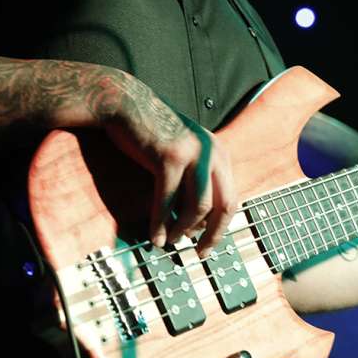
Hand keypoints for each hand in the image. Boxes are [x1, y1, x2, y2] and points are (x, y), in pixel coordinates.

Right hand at [98, 72, 236, 251]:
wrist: (126, 105)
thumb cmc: (152, 135)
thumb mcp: (184, 155)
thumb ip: (196, 181)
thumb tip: (200, 224)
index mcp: (220, 154)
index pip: (231, 199)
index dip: (221, 227)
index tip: (207, 245)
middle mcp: (213, 153)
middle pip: (224, 205)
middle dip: (212, 234)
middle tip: (199, 253)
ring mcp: (193, 154)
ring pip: (198, 207)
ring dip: (183, 230)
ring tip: (170, 242)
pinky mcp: (169, 157)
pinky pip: (168, 200)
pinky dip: (160, 222)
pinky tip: (154, 236)